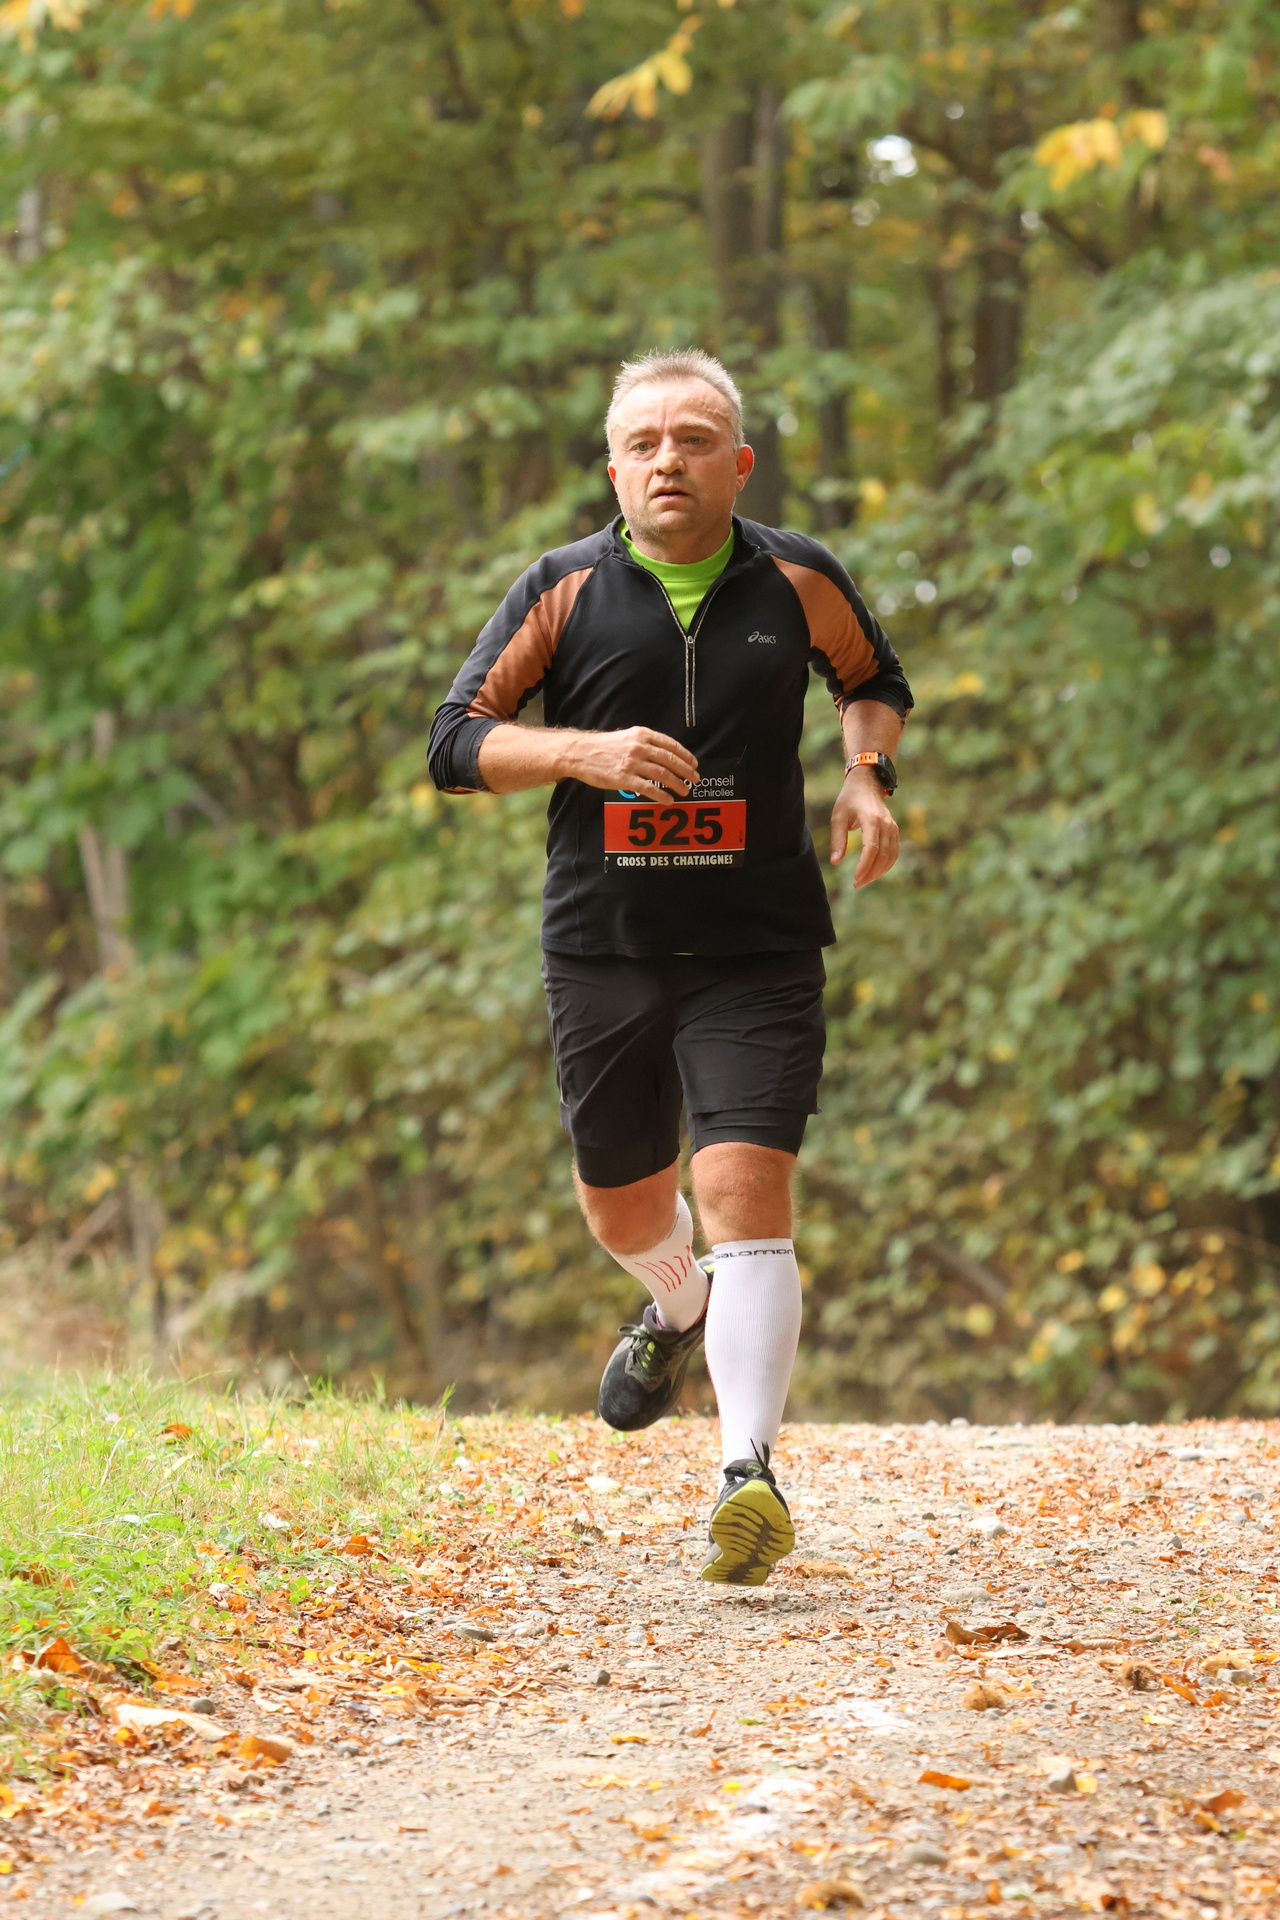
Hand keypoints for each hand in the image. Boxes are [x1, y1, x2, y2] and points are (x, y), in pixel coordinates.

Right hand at [560, 726, 698, 800]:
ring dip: (677, 784)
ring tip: (684, 791)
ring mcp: (632, 763)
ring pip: (662, 775)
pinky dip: (661, 795)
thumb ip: (644, 743)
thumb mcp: (626, 737)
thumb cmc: (603, 746)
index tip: (694, 763)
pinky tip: (668, 800)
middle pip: (670, 760)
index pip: (670, 745)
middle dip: (686, 771)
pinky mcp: (624, 779)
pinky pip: (648, 789)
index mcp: (642, 735)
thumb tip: (664, 754)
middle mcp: (639, 747)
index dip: (685, 755)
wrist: (580, 753)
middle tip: (695, 779)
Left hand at [830, 768, 898, 886]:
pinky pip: (894, 852)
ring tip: (864, 881)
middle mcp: (886, 825)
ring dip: (879, 872)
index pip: (871, 849)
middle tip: (857, 884)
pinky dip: (886, 865)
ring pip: (891, 857)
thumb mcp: (838, 817)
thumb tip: (835, 862)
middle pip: (882, 856)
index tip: (855, 878)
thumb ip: (837, 840)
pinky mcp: (895, 831)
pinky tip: (875, 872)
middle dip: (870, 873)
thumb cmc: (849, 799)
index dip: (864, 866)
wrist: (867, 783)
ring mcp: (893, 828)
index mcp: (872, 820)